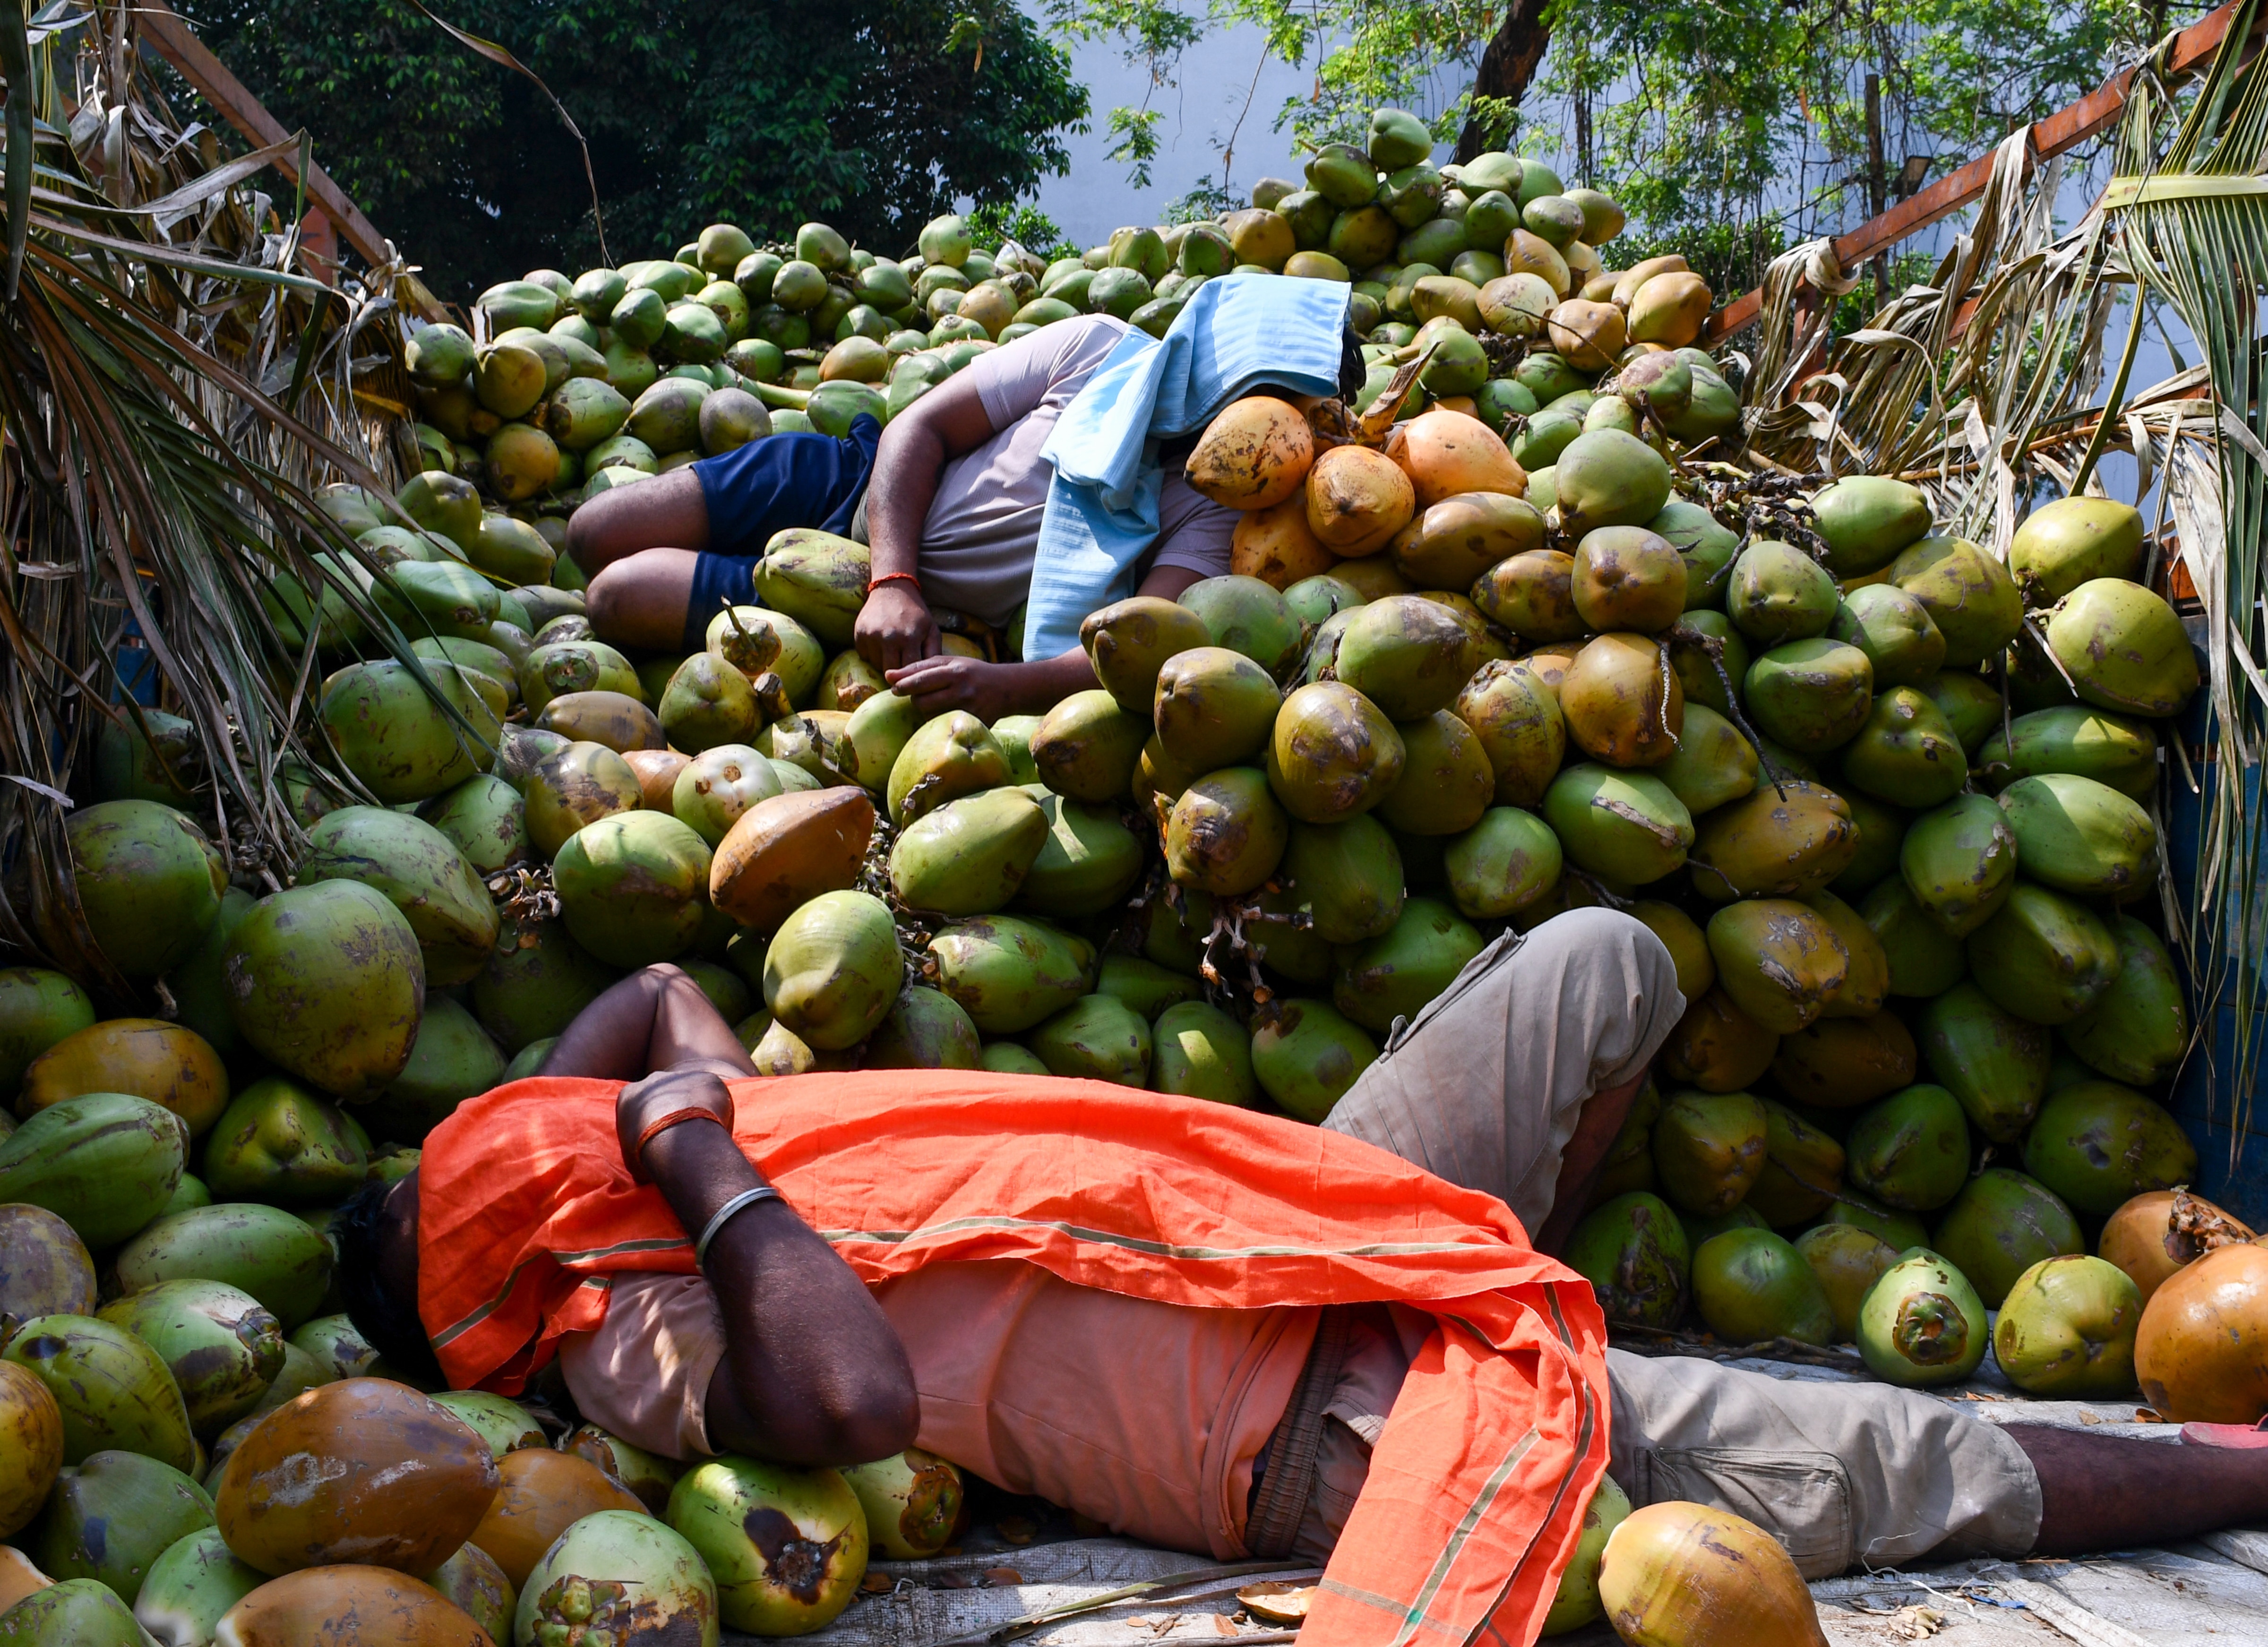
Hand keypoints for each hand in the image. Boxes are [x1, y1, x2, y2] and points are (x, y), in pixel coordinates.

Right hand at [614, 1068, 734, 1182]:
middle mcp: (653, 1080)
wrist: (679, 1139)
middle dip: (671, 1110)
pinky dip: (716, 1106)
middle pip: (663, 1094)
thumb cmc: (648, 1153)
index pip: (638, 1107)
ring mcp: (682, 1076)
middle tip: (681, 1134)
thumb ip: (637, 1149)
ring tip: (701, 1131)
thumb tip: (646, 1161)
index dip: (648, 1124)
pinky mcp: (708, 1078)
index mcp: (629, 1095)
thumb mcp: (631, 1158)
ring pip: (689, 1090)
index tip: (657, 1139)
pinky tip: (717, 1124)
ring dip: (694, 1107)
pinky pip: (712, 1093)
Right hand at [856, 585, 941, 672]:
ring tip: (892, 651)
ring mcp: (872, 636)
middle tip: (902, 663)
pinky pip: (864, 656)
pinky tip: (880, 644)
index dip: (912, 675)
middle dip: (898, 671)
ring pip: (877, 666)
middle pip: (891, 671)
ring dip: (884, 663)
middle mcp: (889, 638)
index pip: (909, 670)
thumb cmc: (915, 613)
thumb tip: (933, 677)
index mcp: (910, 638)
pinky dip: (872, 655)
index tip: (913, 673)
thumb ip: (934, 653)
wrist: (892, 589)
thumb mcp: (931, 630)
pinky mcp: (859, 634)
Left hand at [885, 654, 1031, 721]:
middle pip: (922, 702)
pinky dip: (939, 720)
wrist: (1007, 689)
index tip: (895, 688)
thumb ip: (919, 667)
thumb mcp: (949, 662)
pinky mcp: (972, 724)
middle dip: (916, 699)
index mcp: (956, 671)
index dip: (905, 685)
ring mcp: (968, 709)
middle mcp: (962, 691)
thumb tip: (889, 676)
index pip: (922, 679)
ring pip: (930, 716)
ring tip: (939, 702)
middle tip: (922, 695)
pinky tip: (948, 712)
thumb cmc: (972, 672)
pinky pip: (943, 726)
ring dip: (927, 710)